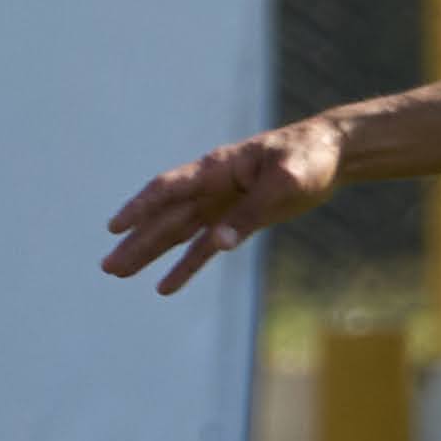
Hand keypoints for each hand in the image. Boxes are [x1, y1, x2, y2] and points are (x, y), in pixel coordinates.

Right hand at [104, 118, 347, 293]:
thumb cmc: (307, 158)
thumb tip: (217, 244)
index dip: (140, 208)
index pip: (168, 189)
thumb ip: (249, 213)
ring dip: (149, 253)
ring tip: (119, 273)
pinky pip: (205, 246)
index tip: (114, 227)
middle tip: (107, 268)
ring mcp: (223, 204)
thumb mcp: (283, 183)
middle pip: (165, 218)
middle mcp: (212, 187)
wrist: (333, 154)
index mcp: (216, 170)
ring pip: (177, 233)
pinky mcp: (239, 220)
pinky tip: (165, 286)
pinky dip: (185, 265)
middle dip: (136, 242)